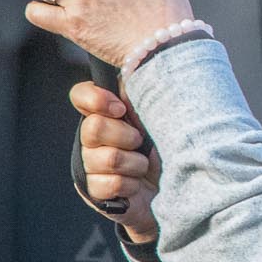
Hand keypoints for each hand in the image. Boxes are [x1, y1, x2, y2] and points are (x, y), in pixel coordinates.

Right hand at [71, 80, 160, 243]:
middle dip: (126, 137)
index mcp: (106, 113)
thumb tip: (134, 70)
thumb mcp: (161, 116)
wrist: (180, 189)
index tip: (121, 108)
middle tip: (141, 143)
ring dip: (135, 164)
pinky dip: (130, 185)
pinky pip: (109, 184)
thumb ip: (142, 96)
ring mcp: (90, 165)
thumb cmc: (171, 147)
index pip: (81, 95)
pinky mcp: (93, 191)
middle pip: (93, 128)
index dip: (96, 99)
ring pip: (105, 158)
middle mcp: (92, 137)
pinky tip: (136, 185)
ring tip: (144, 167)